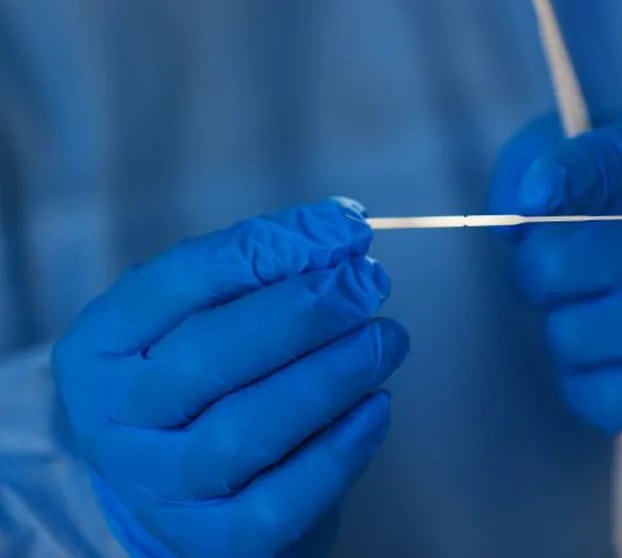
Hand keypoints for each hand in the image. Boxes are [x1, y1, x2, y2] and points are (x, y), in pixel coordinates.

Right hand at [52, 198, 408, 556]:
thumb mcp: (204, 317)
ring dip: (334, 373)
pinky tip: (376, 406)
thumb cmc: (202, 383)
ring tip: (387, 338)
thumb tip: (342, 231)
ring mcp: (161, 487)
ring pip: (251, 426)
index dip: (274, 245)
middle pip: (212, 353)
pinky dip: (341, 448)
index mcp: (102, 346)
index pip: (183, 278)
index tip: (347, 227)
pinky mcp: (216, 541)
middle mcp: (116, 420)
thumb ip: (262, 271)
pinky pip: (285, 497)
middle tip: (371, 282)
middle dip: (307, 309)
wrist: (179, 491)